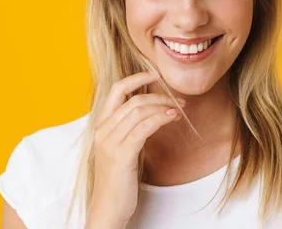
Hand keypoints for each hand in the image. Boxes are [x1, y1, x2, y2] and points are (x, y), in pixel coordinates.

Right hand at [85, 71, 184, 227]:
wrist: (108, 208)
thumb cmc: (118, 178)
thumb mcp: (123, 146)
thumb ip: (131, 127)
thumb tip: (152, 108)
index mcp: (101, 125)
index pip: (116, 90)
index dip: (136, 78)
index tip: (156, 73)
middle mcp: (102, 130)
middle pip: (132, 99)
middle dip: (159, 95)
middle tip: (178, 99)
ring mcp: (110, 142)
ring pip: (139, 110)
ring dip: (163, 106)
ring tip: (179, 109)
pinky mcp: (121, 154)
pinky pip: (144, 127)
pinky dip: (160, 118)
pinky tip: (172, 117)